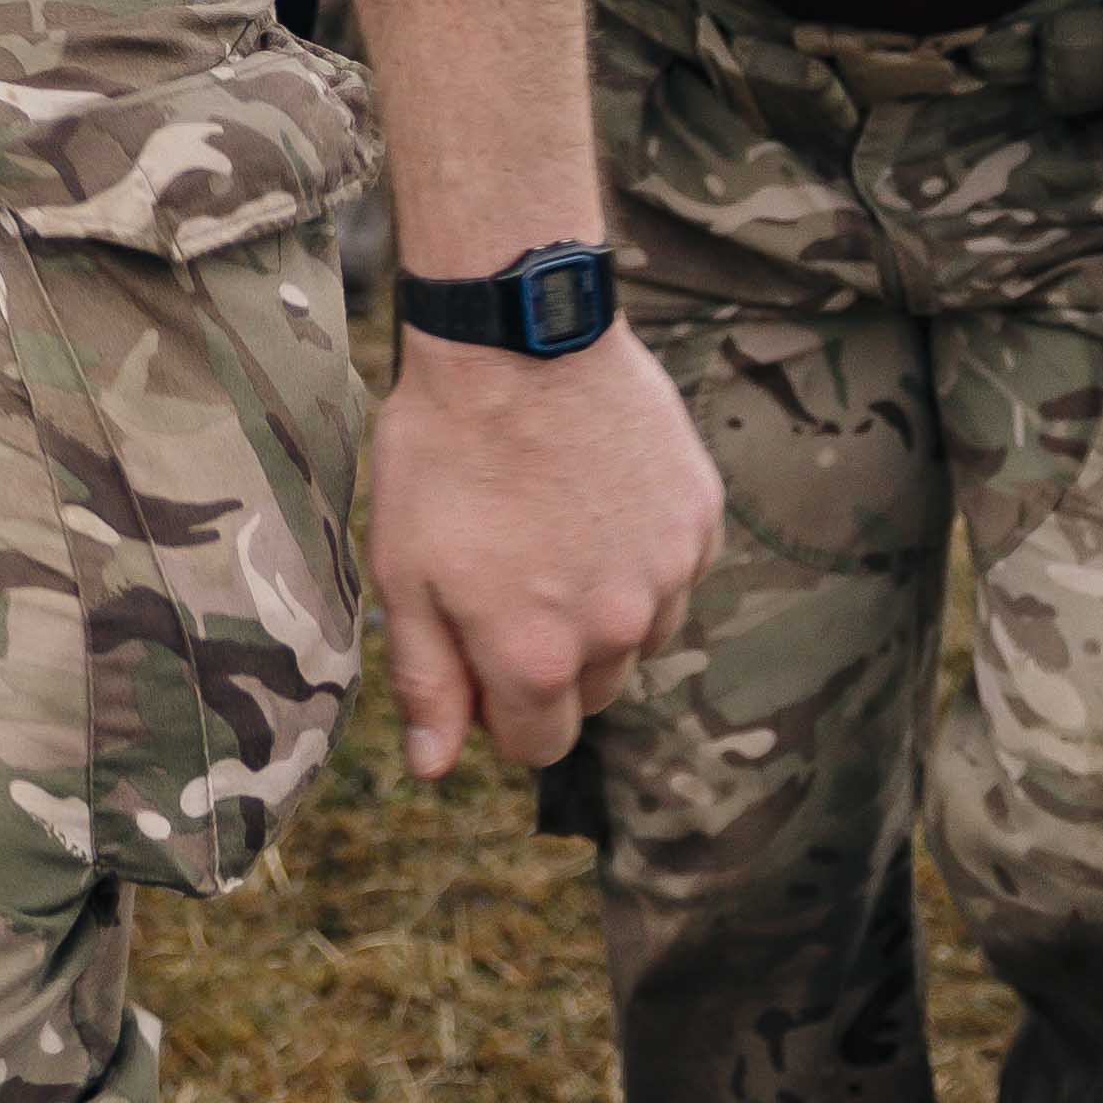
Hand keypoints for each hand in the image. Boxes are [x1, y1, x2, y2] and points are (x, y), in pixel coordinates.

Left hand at [364, 313, 718, 778]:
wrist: (517, 335)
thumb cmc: (445, 450)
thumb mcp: (403, 571)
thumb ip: (428, 680)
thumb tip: (435, 767)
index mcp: (538, 656)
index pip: (540, 743)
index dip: (500, 708)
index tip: (478, 648)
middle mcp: (618, 630)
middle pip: (595, 692)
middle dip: (552, 660)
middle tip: (509, 578)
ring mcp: (669, 572)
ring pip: (641, 635)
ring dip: (603, 609)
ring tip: (552, 529)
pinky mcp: (699, 518)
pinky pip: (675, 570)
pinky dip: (640, 553)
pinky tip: (594, 495)